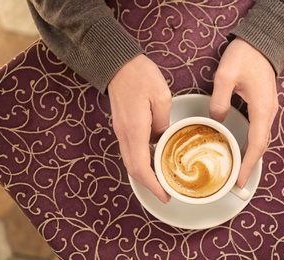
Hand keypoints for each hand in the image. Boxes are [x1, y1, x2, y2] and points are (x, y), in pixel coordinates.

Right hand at [108, 54, 170, 202]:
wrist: (117, 63)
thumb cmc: (140, 75)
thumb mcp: (161, 97)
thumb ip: (163, 123)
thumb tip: (162, 138)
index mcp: (135, 129)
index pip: (140, 166)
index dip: (152, 184)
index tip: (165, 194)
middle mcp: (124, 134)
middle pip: (133, 168)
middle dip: (149, 184)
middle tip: (166, 191)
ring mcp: (121, 131)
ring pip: (130, 161)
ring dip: (145, 173)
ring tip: (163, 178)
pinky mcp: (122, 126)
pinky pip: (130, 150)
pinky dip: (141, 161)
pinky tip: (155, 159)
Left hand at [210, 37, 277, 188]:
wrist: (261, 42)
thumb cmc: (245, 55)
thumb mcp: (225, 75)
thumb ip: (219, 100)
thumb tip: (216, 121)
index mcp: (262, 109)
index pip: (257, 144)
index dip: (248, 165)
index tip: (240, 181)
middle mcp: (269, 113)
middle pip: (261, 146)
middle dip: (249, 165)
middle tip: (235, 181)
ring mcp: (268, 109)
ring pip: (261, 139)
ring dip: (251, 156)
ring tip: (237, 170)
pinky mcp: (264, 106)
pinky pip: (258, 131)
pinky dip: (251, 144)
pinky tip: (241, 148)